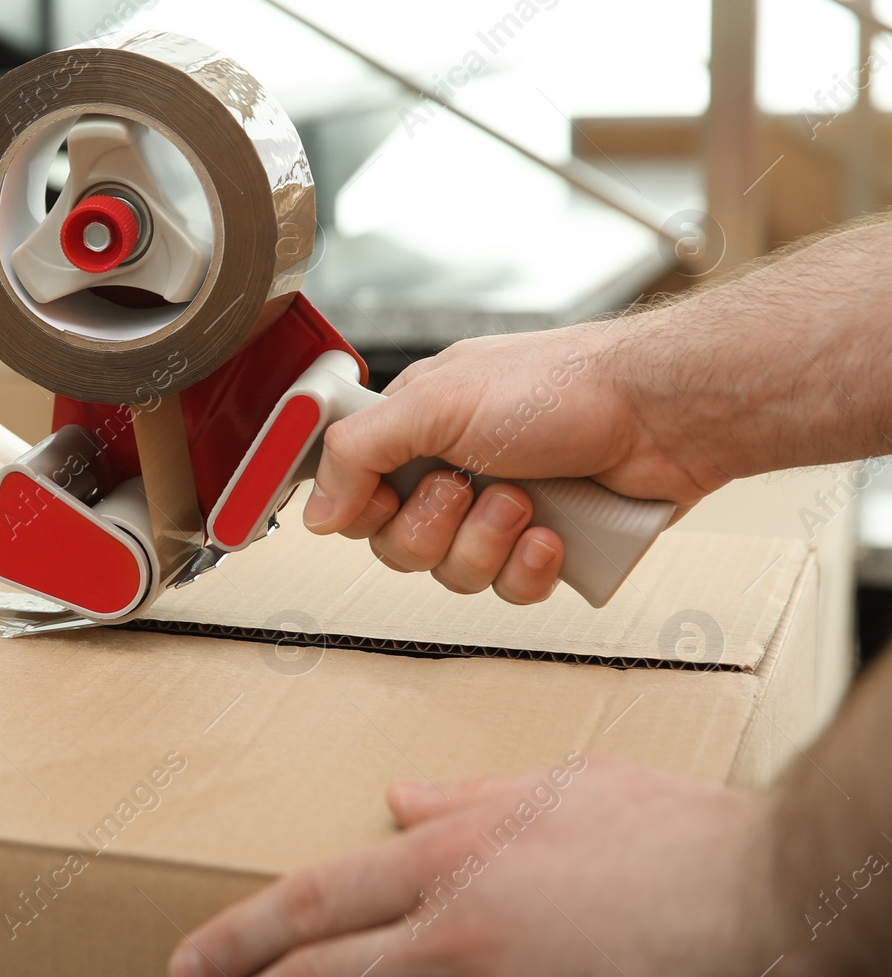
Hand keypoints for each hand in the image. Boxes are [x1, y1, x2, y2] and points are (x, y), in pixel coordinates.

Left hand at [168, 754, 783, 976]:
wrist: (762, 894)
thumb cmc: (670, 834)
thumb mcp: (555, 786)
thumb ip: (464, 798)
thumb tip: (402, 797)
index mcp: (449, 860)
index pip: (313, 901)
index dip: (242, 935)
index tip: (195, 957)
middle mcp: (453, 932)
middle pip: (322, 971)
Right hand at [303, 322, 722, 603]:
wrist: (663, 415)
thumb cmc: (563, 386)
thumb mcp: (436, 402)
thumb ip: (358, 450)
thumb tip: (315, 511)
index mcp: (417, 427)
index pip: (352, 489)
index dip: (358, 507)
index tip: (376, 501)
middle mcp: (453, 468)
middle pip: (396, 544)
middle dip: (433, 527)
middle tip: (466, 488)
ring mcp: (499, 511)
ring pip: (452, 574)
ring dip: (486, 544)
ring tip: (525, 502)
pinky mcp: (545, 547)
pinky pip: (509, 591)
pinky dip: (530, 567)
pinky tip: (554, 533)